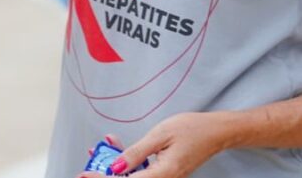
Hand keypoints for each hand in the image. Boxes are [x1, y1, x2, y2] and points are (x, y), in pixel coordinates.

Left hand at [78, 113, 233, 177]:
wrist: (215, 132)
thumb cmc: (192, 129)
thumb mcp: (160, 135)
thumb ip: (137, 153)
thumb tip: (115, 168)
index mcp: (163, 174)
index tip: (85, 173)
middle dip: (106, 171)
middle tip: (91, 156)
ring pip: (133, 176)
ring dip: (116, 163)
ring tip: (105, 144)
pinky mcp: (164, 173)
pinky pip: (141, 171)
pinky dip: (128, 160)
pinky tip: (118, 145)